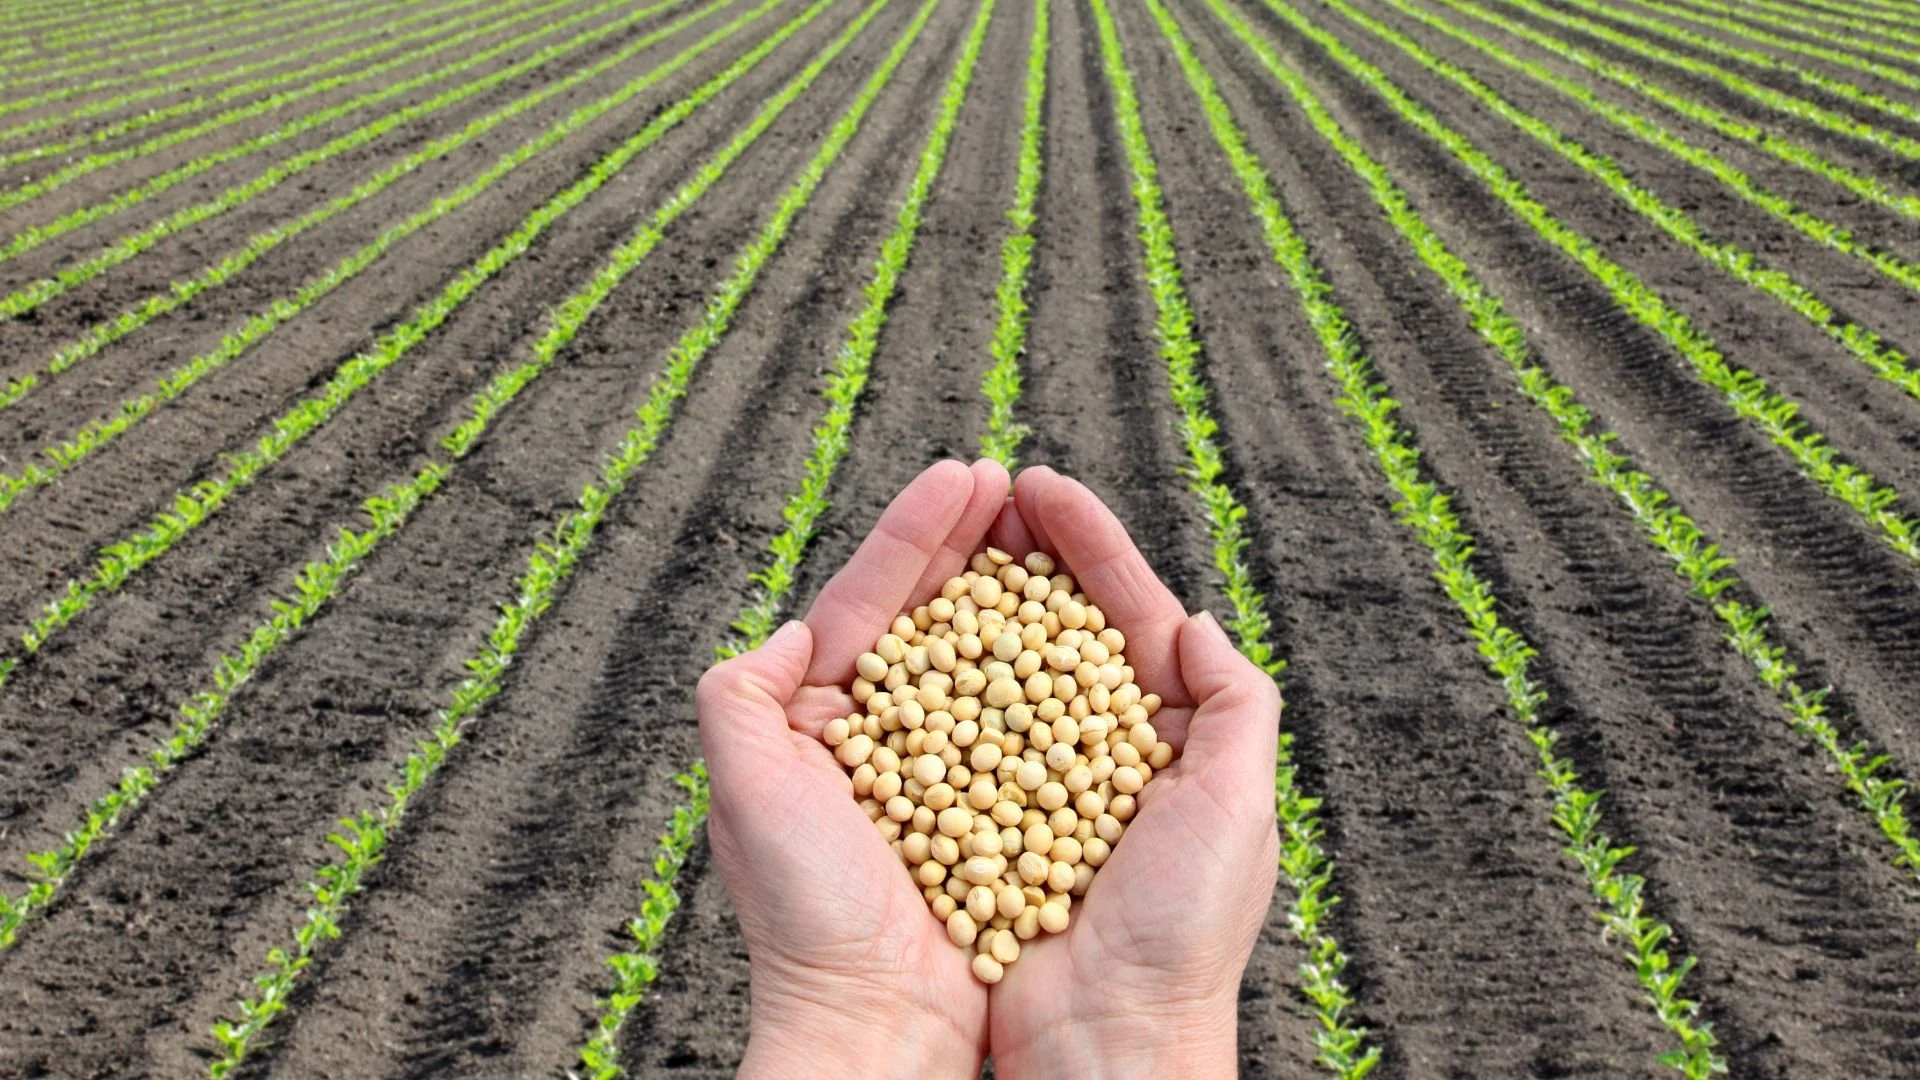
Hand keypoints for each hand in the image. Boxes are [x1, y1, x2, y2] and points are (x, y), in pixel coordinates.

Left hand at [698, 459, 1009, 1079]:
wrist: (875, 1024)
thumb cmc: (804, 916)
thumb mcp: (745, 792)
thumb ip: (740, 696)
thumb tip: (788, 632)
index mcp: (817, 725)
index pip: (867, 604)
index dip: (915, 534)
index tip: (964, 475)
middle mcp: (880, 741)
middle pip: (929, 617)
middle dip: (968, 544)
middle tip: (1010, 482)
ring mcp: (941, 772)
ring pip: (980, 659)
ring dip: (1012, 592)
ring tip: (1047, 531)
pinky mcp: (994, 810)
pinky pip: (1023, 725)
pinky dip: (1047, 672)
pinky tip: (1076, 631)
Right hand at [984, 467, 1280, 1079]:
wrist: (1104, 1042)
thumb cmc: (1181, 935)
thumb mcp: (1238, 808)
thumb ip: (1233, 704)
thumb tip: (1191, 618)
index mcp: (1166, 740)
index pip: (1126, 613)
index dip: (1088, 543)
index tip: (1040, 484)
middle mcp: (1094, 751)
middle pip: (1054, 623)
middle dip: (1022, 551)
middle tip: (984, 487)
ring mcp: (1027, 780)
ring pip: (994, 664)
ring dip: (970, 595)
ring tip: (943, 533)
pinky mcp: (970, 815)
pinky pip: (945, 731)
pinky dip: (927, 677)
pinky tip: (904, 632)